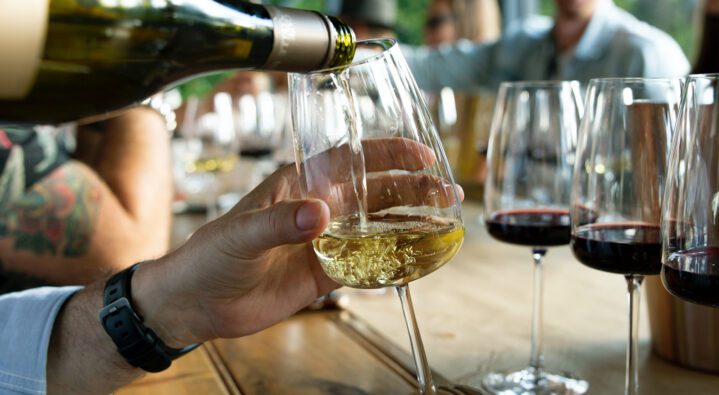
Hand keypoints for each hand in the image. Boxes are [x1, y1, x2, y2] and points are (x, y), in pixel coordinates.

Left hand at [132, 137, 455, 346]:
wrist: (198, 302)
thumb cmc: (211, 255)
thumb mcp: (241, 234)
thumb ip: (280, 222)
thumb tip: (320, 214)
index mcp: (301, 183)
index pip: (352, 158)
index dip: (388, 154)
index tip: (421, 155)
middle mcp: (320, 206)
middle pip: (376, 191)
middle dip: (413, 188)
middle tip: (447, 192)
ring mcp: (326, 240)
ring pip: (379, 224)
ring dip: (411, 221)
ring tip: (445, 220)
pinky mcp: (327, 271)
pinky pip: (369, 262)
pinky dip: (395, 259)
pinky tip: (420, 258)